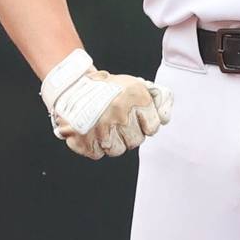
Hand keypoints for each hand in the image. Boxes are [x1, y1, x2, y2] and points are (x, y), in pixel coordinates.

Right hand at [41, 49, 172, 159]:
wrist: (74, 86)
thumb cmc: (108, 88)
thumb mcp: (135, 85)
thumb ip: (156, 99)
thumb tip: (165, 118)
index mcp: (136, 97)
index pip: (153, 127)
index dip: (146, 124)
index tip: (138, 118)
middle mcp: (120, 112)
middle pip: (136, 141)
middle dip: (130, 134)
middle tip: (119, 122)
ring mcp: (101, 127)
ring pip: (117, 150)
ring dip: (113, 141)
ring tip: (106, 126)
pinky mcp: (84, 139)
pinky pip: (98, 153)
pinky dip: (96, 145)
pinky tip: (94, 131)